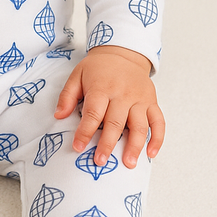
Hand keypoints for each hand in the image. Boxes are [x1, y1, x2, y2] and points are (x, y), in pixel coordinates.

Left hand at [54, 45, 164, 168]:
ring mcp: (139, 99)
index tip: (77, 147)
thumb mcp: (77, 75)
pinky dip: (157, 138)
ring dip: (134, 146)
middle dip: (107, 144)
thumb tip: (58, 116)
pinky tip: (151, 153)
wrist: (122, 52)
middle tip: (99, 161)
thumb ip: (67, 96)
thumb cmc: (98, 68)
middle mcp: (122, 94)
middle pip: (115, 123)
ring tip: (128, 164)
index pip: (93, 113)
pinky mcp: (152, 102)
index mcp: (101, 88)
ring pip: (139, 125)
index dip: (85, 132)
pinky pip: (158, 122)